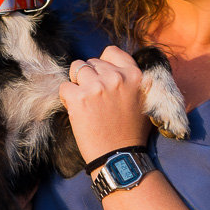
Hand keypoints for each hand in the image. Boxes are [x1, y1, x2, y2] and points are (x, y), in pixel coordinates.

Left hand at [59, 45, 152, 162]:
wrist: (119, 157)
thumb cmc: (132, 133)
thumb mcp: (145, 100)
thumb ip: (133, 80)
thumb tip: (117, 68)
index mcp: (134, 75)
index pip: (111, 52)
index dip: (103, 64)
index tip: (102, 77)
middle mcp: (116, 77)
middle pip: (92, 62)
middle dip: (90, 76)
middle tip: (95, 98)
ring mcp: (97, 86)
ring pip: (76, 68)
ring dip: (77, 83)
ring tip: (85, 102)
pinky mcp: (79, 98)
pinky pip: (65, 87)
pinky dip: (67, 98)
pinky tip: (77, 111)